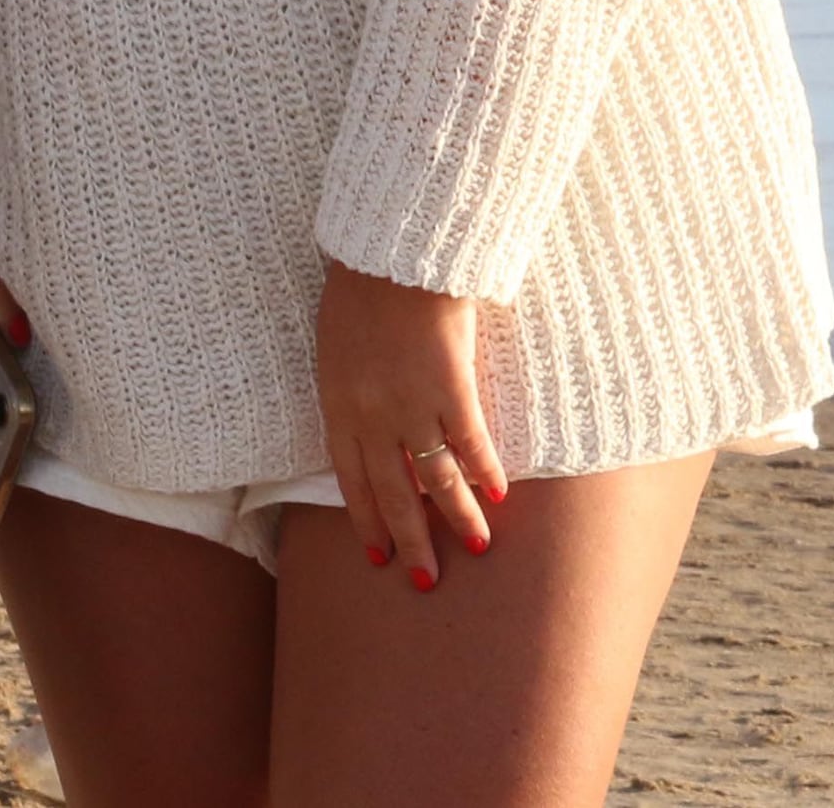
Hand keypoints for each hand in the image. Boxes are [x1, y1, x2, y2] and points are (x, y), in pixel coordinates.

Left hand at [315, 262, 504, 591]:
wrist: (388, 252)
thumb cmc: (358, 288)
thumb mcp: (335, 345)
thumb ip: (348, 387)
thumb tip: (363, 417)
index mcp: (337, 407)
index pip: (351, 480)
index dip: (366, 519)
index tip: (376, 554)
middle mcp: (372, 418)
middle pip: (393, 493)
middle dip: (410, 541)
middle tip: (424, 580)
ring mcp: (412, 406)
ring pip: (436, 478)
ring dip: (457, 516)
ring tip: (475, 547)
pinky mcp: (451, 388)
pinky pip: (471, 442)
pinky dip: (485, 470)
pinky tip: (499, 494)